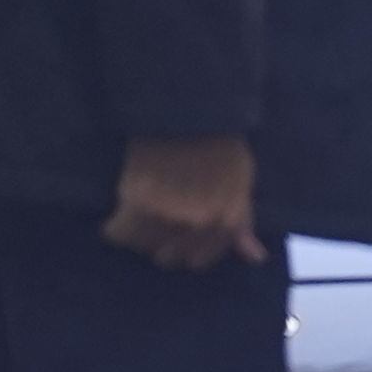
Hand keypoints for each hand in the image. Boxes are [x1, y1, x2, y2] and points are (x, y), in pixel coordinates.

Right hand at [102, 133, 264, 270]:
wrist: (186, 110)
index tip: (176, 235)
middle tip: (157, 222)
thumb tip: (255, 258)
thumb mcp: (242, 183)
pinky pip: (118, 232)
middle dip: (163, 244)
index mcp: (225, 222)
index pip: (199, 260)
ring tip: (139, 214)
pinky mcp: (135, 203)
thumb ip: (243, 223)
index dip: (186, 249)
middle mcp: (196, 225)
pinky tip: (121, 212)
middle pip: (169, 258)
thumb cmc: (219, 144)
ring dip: (139, 235)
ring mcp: (165, 216)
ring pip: (142, 247)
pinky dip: (116, 227)